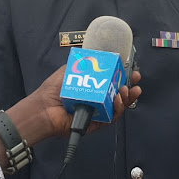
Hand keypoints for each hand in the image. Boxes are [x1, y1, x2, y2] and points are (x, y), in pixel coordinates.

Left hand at [7, 65, 141, 145]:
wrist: (43, 109)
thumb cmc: (53, 90)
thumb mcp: (69, 70)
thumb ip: (83, 63)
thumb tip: (97, 54)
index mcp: (92, 86)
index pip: (112, 80)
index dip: (122, 75)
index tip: (131, 69)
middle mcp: (97, 99)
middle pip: (119, 93)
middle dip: (130, 86)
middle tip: (135, 79)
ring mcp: (98, 111)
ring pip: (118, 106)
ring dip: (126, 97)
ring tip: (126, 90)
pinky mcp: (97, 123)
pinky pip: (111, 117)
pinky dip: (117, 109)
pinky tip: (118, 100)